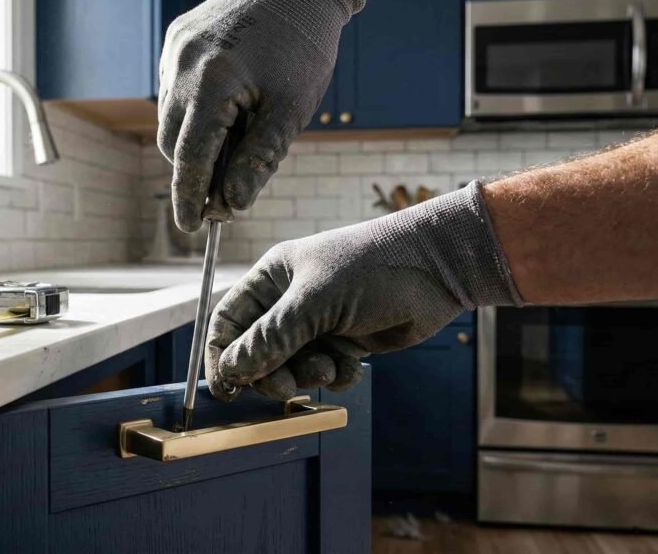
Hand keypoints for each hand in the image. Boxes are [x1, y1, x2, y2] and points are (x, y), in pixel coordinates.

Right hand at [158, 0, 365, 231]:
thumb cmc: (303, 46)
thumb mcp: (292, 109)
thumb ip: (260, 159)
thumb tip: (234, 203)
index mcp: (212, 85)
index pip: (190, 158)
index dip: (189, 197)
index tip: (192, 227)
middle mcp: (182, 67)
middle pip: (173, 142)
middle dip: (195, 170)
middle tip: (228, 187)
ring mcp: (175, 51)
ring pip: (171, 117)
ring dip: (194, 139)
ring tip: (237, 136)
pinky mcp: (175, 40)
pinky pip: (174, 89)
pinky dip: (194, 109)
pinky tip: (228, 105)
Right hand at [205, 182, 522, 400]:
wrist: (437, 269)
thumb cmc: (373, 267)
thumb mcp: (316, 301)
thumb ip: (272, 336)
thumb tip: (231, 370)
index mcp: (272, 278)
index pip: (228, 322)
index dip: (220, 356)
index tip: (225, 390)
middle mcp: (290, 301)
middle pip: (256, 353)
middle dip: (269, 374)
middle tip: (286, 388)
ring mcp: (318, 323)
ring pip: (291, 368)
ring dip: (306, 376)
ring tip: (329, 366)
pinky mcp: (345, 342)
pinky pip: (325, 372)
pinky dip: (336, 376)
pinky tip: (353, 363)